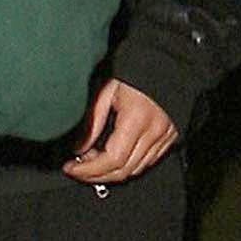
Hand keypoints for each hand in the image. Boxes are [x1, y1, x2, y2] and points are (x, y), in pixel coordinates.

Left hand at [62, 79, 180, 183]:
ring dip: (111, 172)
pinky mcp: (170, 139)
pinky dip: (127, 166)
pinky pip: (147, 162)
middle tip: (77, 169)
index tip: (71, 168)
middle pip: (123, 171)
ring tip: (93, 160)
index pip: (111, 159)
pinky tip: (113, 157)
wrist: (166, 65)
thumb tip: (79, 148)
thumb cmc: (135, 73)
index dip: (88, 169)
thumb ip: (92, 121)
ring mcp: (165, 137)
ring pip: (135, 170)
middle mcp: (154, 132)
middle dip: (96, 175)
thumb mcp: (106, 91)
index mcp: (137, 119)